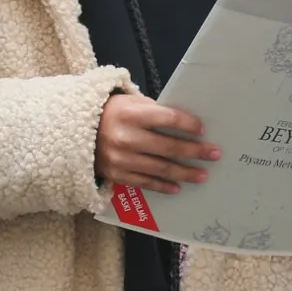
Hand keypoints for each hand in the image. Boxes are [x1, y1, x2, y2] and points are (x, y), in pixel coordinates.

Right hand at [99, 94, 216, 196]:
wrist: (77, 131)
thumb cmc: (112, 113)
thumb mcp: (131, 103)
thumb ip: (155, 111)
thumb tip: (185, 123)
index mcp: (131, 114)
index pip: (167, 118)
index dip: (187, 124)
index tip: (202, 130)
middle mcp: (126, 137)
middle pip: (168, 146)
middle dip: (194, 151)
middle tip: (214, 154)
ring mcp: (121, 158)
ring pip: (159, 168)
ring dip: (184, 173)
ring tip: (202, 175)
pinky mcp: (117, 174)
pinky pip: (144, 182)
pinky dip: (162, 186)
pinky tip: (177, 187)